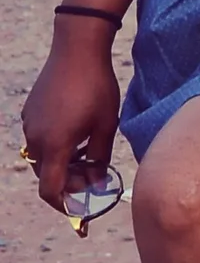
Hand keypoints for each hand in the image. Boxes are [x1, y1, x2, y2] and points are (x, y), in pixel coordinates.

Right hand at [19, 23, 123, 212]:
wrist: (76, 51)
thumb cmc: (97, 88)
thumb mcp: (106, 126)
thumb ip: (101, 158)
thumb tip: (98, 183)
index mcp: (56, 146)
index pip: (50, 190)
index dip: (64, 206)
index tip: (79, 211)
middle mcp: (36, 139)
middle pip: (48, 175)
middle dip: (69, 183)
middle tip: (95, 176)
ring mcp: (29, 124)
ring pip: (44, 158)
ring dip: (64, 164)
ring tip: (90, 154)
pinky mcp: (29, 112)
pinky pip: (41, 139)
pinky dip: (57, 146)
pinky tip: (78, 134)